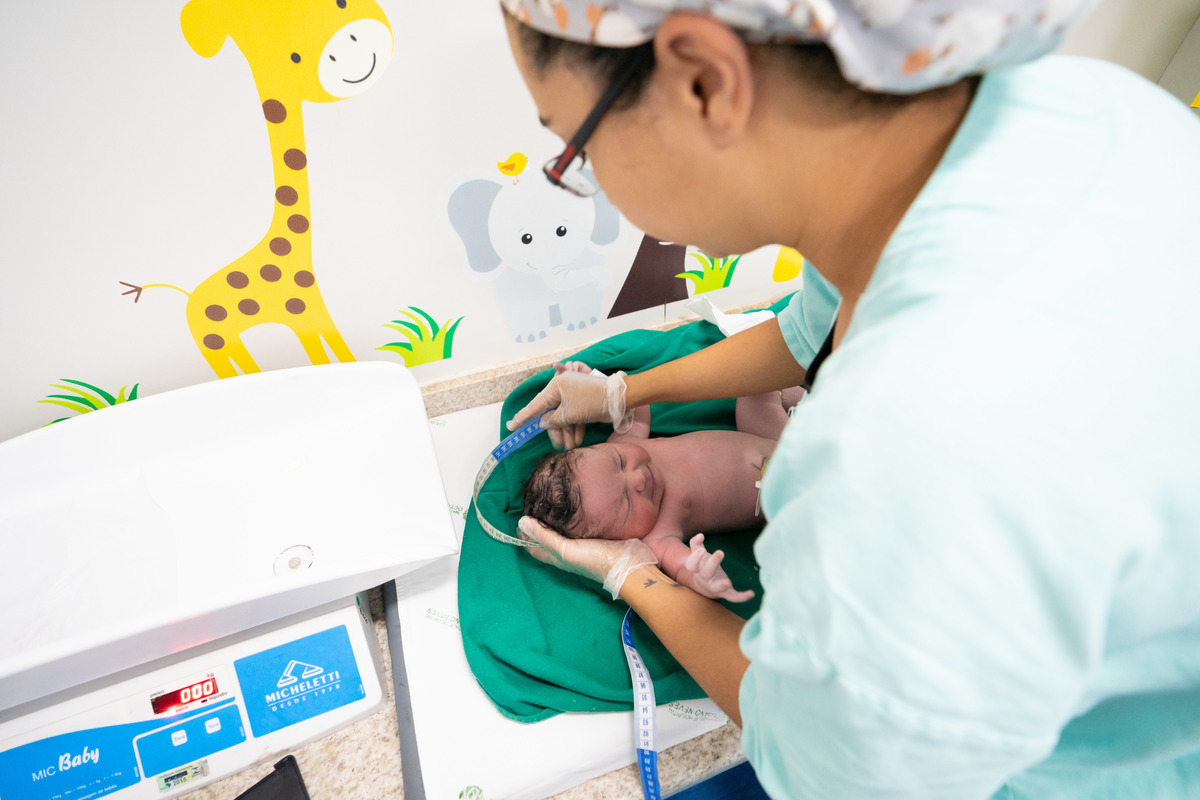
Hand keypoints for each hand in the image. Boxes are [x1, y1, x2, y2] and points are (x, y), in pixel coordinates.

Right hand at [506, 364, 630, 449]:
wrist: (620, 398)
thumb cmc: (592, 402)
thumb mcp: (570, 414)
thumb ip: (553, 420)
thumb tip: (543, 423)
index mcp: (556, 386)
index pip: (536, 405)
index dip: (523, 417)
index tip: (511, 426)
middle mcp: (562, 389)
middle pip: (552, 414)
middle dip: (556, 431)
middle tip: (560, 446)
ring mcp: (573, 395)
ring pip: (564, 417)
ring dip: (567, 432)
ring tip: (572, 446)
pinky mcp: (583, 402)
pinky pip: (573, 416)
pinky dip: (575, 427)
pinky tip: (577, 439)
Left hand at [518, 516, 657, 598]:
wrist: (630, 565)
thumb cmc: (596, 560)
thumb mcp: (566, 550)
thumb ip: (545, 537)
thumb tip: (521, 523)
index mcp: (557, 556)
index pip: (533, 546)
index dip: (524, 533)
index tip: (520, 514)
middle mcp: (567, 551)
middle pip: (546, 537)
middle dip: (537, 523)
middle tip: (535, 502)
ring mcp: (581, 544)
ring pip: (561, 531)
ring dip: (554, 519)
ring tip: (550, 500)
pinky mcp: (594, 536)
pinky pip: (577, 526)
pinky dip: (571, 517)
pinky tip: (574, 507)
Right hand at [683, 534, 754, 603]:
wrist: (705, 587)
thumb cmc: (702, 567)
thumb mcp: (698, 556)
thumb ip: (697, 544)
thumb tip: (700, 535)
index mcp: (697, 570)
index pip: (692, 565)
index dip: (695, 558)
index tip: (701, 550)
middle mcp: (705, 580)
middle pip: (706, 573)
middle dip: (713, 563)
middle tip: (720, 552)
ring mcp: (715, 588)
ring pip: (717, 588)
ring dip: (722, 585)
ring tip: (727, 582)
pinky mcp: (726, 593)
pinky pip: (734, 597)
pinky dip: (742, 597)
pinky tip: (752, 593)